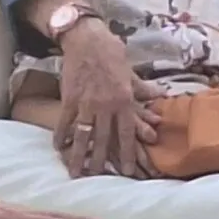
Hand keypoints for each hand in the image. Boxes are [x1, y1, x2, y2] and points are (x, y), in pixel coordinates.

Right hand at [55, 19, 163, 177]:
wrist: (87, 39)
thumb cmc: (112, 53)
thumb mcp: (130, 71)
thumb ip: (142, 88)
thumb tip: (160, 94)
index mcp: (124, 100)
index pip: (127, 133)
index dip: (128, 153)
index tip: (128, 172)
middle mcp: (106, 105)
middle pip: (105, 140)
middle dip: (103, 162)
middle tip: (99, 179)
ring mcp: (86, 103)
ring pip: (84, 136)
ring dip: (79, 156)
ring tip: (76, 172)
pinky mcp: (69, 99)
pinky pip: (64, 122)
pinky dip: (61, 136)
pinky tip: (58, 149)